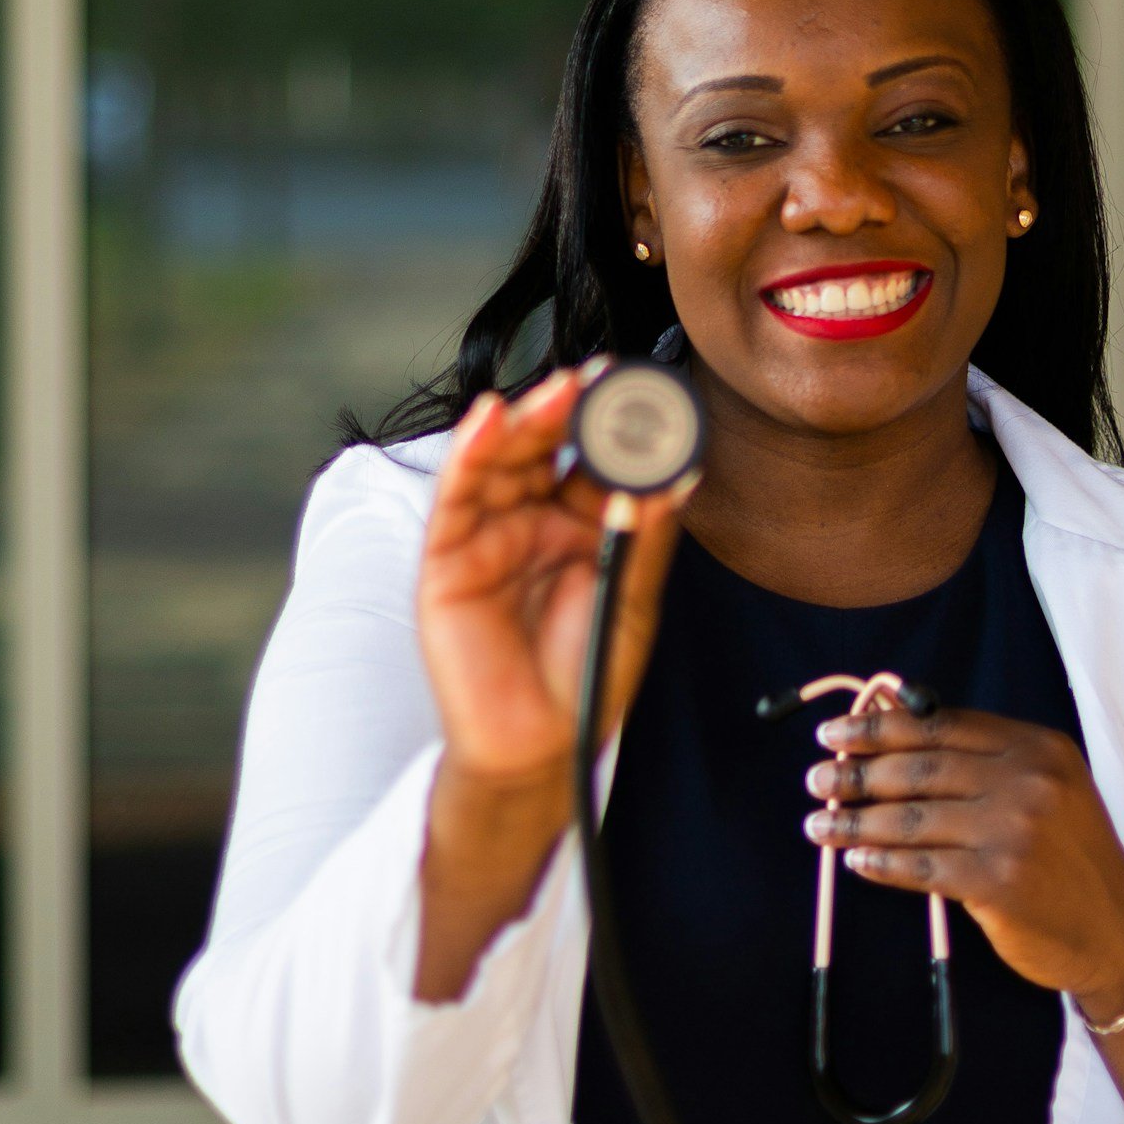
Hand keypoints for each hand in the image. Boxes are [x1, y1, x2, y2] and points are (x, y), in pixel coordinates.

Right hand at [418, 365, 693, 793]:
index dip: (615, 423)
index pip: (594, 457)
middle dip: (571, 410)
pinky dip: (467, 454)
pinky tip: (487, 420)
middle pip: (546, 447)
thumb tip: (677, 472)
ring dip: (524, 421)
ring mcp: (487, 535)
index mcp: (582, 523)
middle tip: (603, 379)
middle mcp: (532, 519)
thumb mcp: (631, 597)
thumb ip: (645, 535)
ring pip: (500, 460)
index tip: (645, 390)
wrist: (542, 744)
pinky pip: (454, 498)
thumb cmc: (587, 674)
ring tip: (558, 393)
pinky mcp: (446, 559)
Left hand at [802, 709, 1123, 1064]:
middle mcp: (1028, 782)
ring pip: (913, 819)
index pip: (941, 726)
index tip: (836, 733)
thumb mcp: (1045, 786)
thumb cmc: (1070, 855)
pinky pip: (922, 868)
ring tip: (818, 824)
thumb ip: (981, 756)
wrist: (1116, 927)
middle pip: (920, 768)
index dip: (880, 728)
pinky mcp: (999, 882)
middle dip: (857, 773)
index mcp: (1036, 747)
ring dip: (855, 821)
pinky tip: (854, 860)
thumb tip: (893, 718)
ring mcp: (1014, 832)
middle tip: (817, 780)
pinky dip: (882, 863)